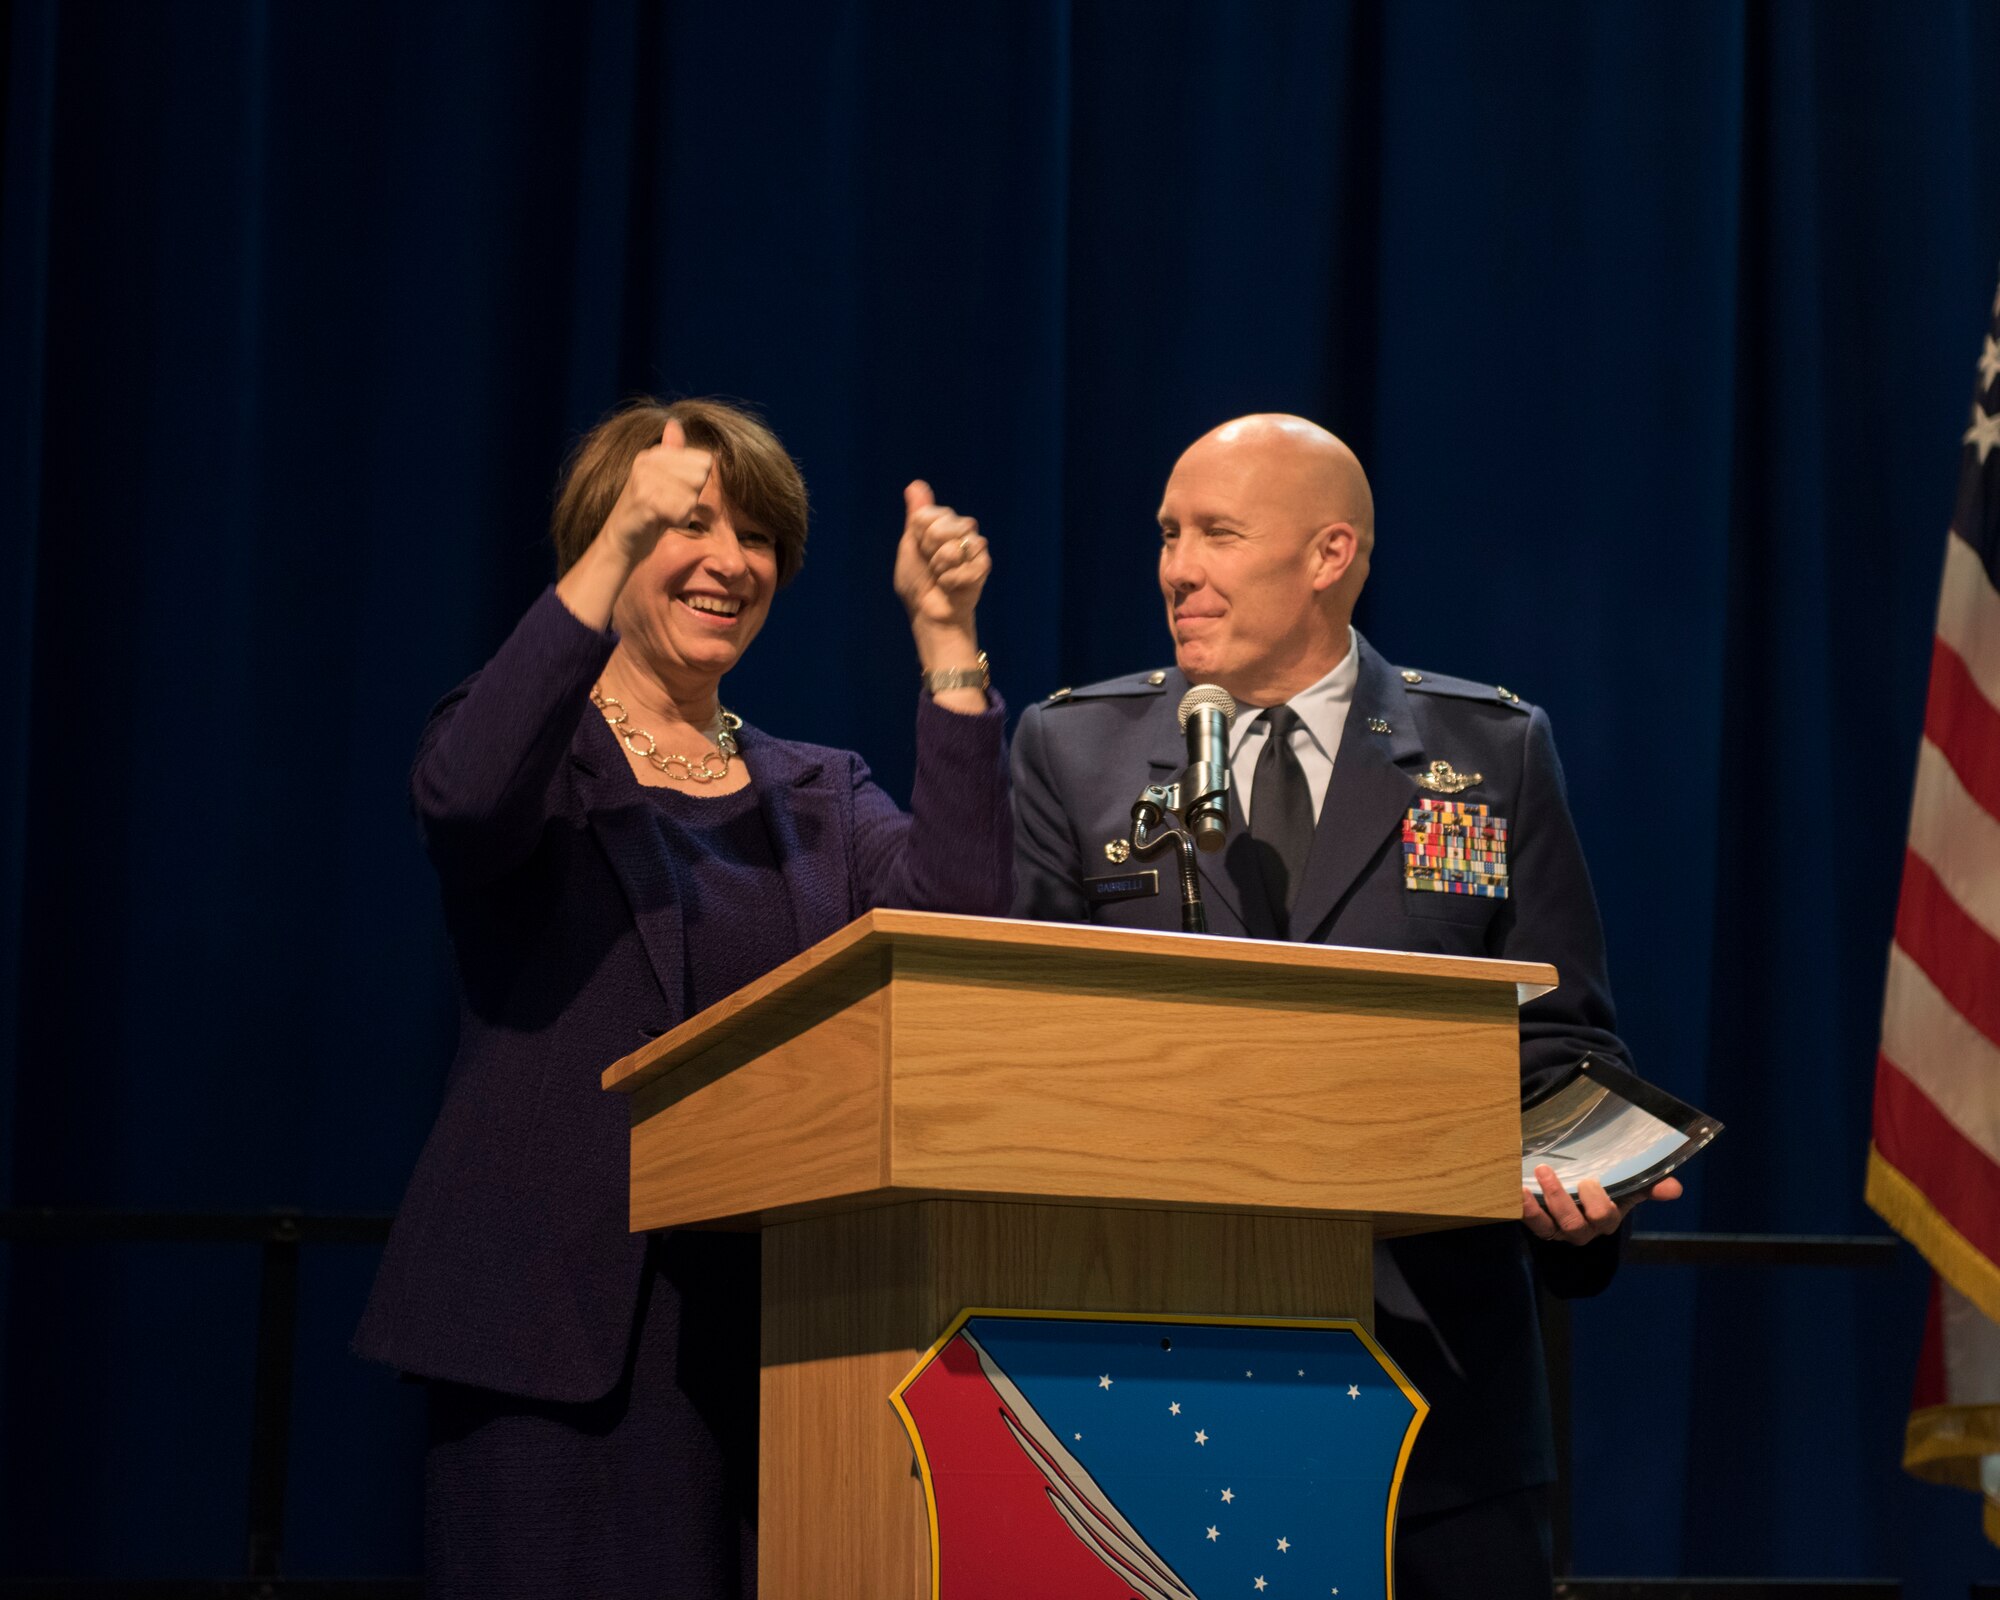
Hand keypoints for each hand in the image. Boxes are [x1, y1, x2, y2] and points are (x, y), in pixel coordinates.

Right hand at [599, 419, 713, 567]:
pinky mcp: (644, 499)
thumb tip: (674, 422)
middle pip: (701, 476)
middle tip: (667, 507)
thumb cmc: (647, 516)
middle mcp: (647, 461)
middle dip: (691, 498)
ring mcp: (643, 479)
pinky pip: (681, 510)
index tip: (674, 494)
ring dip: (682, 512)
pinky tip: (658, 523)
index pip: (704, 462)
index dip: (695, 485)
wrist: (620, 544)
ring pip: (691, 495)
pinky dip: (675, 522)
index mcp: (653, 454)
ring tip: (661, 515)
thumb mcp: (662, 481)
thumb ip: (672, 455)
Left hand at [893, 480, 988, 635]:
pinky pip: (968, 563)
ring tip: (941, 575)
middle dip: (930, 549)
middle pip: (944, 525)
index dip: (919, 534)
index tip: (919, 549)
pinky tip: (951, 586)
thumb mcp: (909, 545)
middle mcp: (961, 530)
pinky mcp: (983, 565)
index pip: (929, 513)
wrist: (928, 612)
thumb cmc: (917, 582)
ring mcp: (974, 547)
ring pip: (957, 544)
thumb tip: (915, 484)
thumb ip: (916, 515)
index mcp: (941, 522)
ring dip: (941, 565)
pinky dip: (952, 579)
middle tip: (931, 564)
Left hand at [1521, 1166, 1682, 1245]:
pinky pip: (1532, 1224)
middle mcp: (1584, 1229)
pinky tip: (1517, 1189)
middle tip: (1548, 1171)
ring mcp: (1560, 1229)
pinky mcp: (1541, 1225)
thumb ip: (1651, 1185)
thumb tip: (1674, 1188)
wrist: (1581, 1194)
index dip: (1597, 1204)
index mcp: (1607, 1218)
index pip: (1605, 1218)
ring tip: (1532, 1175)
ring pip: (1551, 1227)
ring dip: (1540, 1203)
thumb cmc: (1609, 1189)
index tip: (1589, 1180)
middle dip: (1561, 1200)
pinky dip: (1524, 1209)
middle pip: (1575, 1226)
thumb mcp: (1629, 1185)